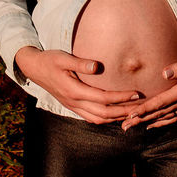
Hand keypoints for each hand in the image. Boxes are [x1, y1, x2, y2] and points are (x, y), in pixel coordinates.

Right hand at [14, 47, 141, 123]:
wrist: (34, 69)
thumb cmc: (50, 60)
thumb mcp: (63, 58)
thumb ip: (80, 62)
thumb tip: (97, 66)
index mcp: (74, 91)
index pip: (103, 98)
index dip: (121, 98)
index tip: (136, 94)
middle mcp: (74, 102)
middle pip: (104, 113)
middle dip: (124, 112)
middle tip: (141, 107)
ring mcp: (73, 106)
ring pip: (98, 119)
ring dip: (116, 118)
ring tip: (132, 113)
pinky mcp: (72, 106)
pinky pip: (91, 118)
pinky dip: (105, 119)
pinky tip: (115, 115)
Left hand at [121, 41, 176, 130]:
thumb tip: (165, 72)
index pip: (160, 102)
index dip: (145, 109)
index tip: (130, 114)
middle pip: (160, 113)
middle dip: (141, 119)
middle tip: (124, 125)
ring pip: (165, 117)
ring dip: (148, 122)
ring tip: (133, 126)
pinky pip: (174, 118)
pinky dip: (162, 122)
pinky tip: (152, 124)